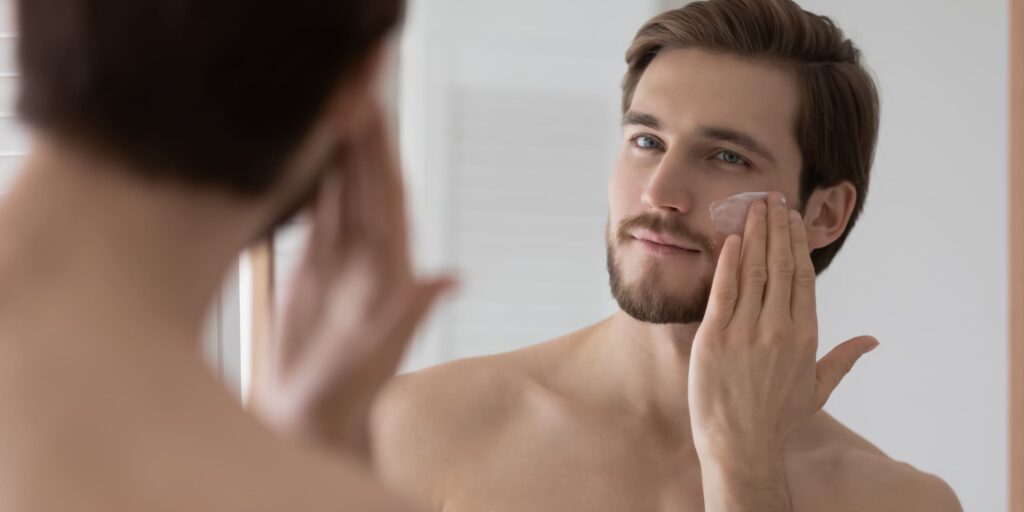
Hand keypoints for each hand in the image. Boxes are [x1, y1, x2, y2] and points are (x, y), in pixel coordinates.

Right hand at [255, 105, 453, 459]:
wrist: (316, 413)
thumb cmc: (348, 391)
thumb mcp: (378, 355)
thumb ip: (408, 315)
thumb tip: (448, 281)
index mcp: (389, 270)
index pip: (387, 201)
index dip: (381, 157)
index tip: (374, 116)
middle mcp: (369, 257)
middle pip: (365, 185)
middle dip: (362, 139)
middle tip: (355, 87)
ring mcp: (342, 260)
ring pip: (343, 192)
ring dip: (339, 151)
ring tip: (334, 106)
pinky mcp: (315, 267)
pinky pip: (319, 214)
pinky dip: (316, 182)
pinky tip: (311, 155)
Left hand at [688, 192, 877, 461]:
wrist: (739, 444)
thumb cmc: (777, 418)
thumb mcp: (818, 389)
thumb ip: (844, 358)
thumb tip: (872, 340)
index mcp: (805, 336)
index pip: (802, 277)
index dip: (797, 243)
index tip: (792, 219)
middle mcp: (778, 328)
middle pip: (779, 265)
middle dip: (776, 227)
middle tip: (772, 197)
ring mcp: (745, 331)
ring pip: (752, 270)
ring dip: (753, 233)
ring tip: (752, 206)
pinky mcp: (714, 336)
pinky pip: (723, 289)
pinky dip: (727, 261)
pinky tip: (730, 238)